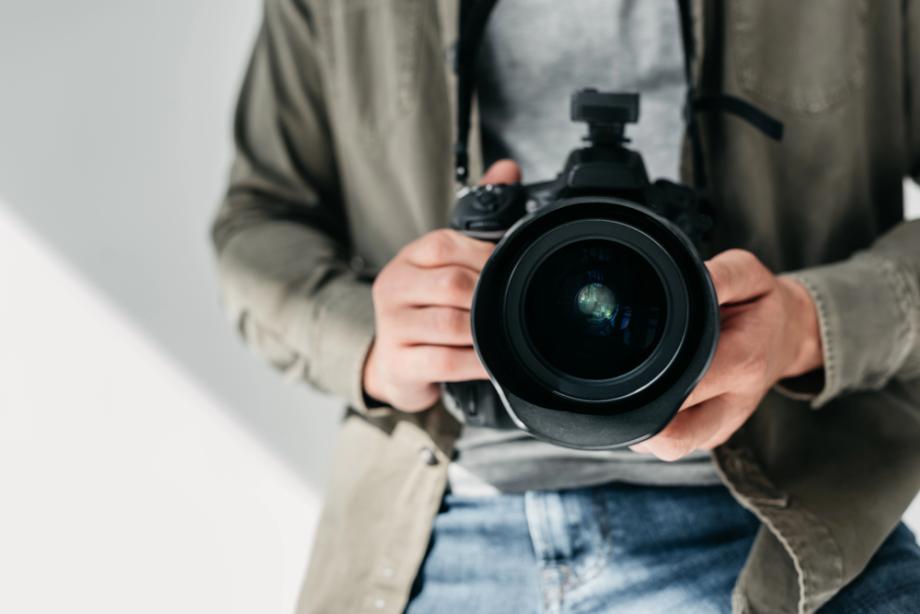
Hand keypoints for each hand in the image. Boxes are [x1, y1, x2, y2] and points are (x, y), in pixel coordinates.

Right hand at [363, 160, 521, 410]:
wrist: (396, 364)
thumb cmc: (428, 309)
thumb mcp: (448, 263)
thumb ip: (480, 219)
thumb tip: (508, 168)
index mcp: (408, 258)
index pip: (444, 245)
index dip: (484, 258)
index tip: (506, 272)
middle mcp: (394, 288)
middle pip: (451, 285)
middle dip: (488, 298)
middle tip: (509, 307)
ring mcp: (392, 327)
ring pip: (450, 325)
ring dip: (485, 332)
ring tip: (503, 335)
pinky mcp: (400, 364)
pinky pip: (445, 362)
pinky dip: (476, 362)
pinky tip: (491, 362)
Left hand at [631, 249, 822, 460]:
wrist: (790, 337)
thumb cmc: (762, 305)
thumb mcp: (748, 274)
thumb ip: (718, 276)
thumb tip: (687, 279)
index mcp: (742, 363)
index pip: (686, 388)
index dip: (652, 381)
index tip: (633, 361)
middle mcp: (733, 405)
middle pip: (674, 439)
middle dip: (641, 419)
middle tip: (624, 384)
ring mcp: (724, 427)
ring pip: (671, 448)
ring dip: (647, 424)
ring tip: (644, 386)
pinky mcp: (715, 435)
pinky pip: (677, 442)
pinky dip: (658, 425)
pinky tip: (658, 394)